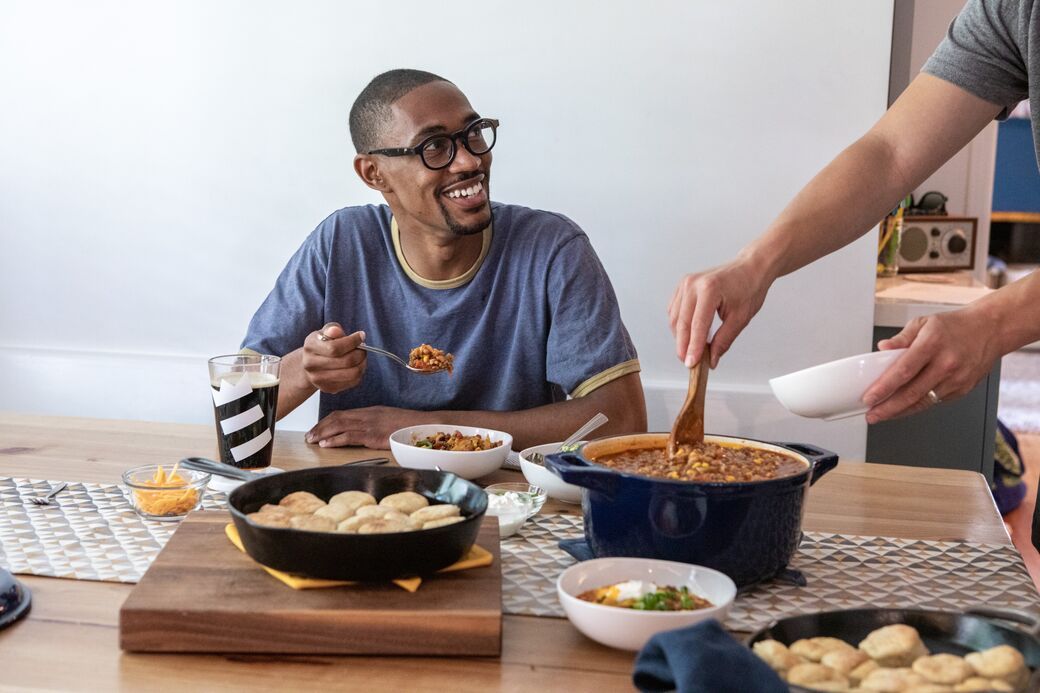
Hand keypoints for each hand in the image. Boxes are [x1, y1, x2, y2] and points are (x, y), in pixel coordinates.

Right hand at [301, 322, 366, 393]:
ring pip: (352, 374)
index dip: (352, 341)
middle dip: (360, 353)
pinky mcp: (328, 388)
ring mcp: (319, 379)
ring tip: (361, 357)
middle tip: (363, 348)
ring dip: (362, 364)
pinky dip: (359, 373)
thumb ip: (332, 329)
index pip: (335, 347)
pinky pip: (353, 382)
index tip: (361, 336)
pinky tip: (356, 366)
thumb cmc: (322, 344)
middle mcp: (311, 365)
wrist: (311, 363)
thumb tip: (336, 331)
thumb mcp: (325, 332)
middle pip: (346, 361)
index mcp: (310, 347)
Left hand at [306, 406, 428, 448]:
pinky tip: (326, 444)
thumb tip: (365, 432)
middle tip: (309, 436)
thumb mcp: (389, 421)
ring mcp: (370, 424)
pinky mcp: (373, 435)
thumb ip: (375, 424)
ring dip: (323, 433)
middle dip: (320, 427)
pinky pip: (350, 436)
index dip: (327, 421)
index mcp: (370, 411)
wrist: (423, 426)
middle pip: (337, 418)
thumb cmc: (410, 426)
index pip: (342, 414)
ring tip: (312, 440)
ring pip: (339, 426)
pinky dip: (335, 440)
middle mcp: (367, 415)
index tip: (317, 428)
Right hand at [668, 257, 771, 368]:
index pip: (697, 325)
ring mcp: (685, 283)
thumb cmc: (749, 288)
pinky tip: (688, 334)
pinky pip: (674, 310)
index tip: (691, 364)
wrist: (749, 268)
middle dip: (683, 345)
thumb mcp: (740, 318)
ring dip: (680, 337)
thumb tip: (711, 359)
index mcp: (709, 289)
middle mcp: (693, 284)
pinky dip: (678, 325)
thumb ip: (724, 340)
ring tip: (690, 350)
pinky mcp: (682, 286)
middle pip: (681, 323)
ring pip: (674, 318)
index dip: (693, 347)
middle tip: (688, 362)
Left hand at [862, 308, 998, 422]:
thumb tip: (882, 348)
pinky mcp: (963, 389)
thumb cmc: (955, 326)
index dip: (884, 388)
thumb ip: (901, 338)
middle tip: (871, 415)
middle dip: (887, 408)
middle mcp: (946, 364)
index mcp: (932, 344)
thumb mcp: (924, 323)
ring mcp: (956, 379)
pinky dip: (917, 407)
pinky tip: (903, 408)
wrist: (990, 330)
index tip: (869, 398)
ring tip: (882, 414)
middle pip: (911, 393)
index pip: (903, 371)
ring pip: (923, 402)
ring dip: (900, 411)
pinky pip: (935, 402)